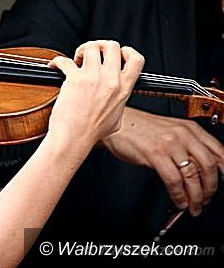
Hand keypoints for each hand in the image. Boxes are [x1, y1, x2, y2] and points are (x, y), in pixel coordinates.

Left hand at [48, 40, 143, 145]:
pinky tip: (54, 66)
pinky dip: (57, 61)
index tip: (115, 55)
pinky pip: (65, 60)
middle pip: (112, 46)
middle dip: (100, 46)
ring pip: (91, 47)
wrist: (74, 139)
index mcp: (124, 89)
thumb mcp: (116, 119)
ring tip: (75, 61)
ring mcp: (93, 78)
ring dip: (82, 50)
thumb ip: (118, 104)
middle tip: (90, 57)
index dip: (126, 51)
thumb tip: (116, 98)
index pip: (137, 59)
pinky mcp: (74, 79)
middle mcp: (111, 81)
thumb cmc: (91, 133)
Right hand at [102, 107, 223, 215]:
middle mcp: (183, 135)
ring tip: (193, 206)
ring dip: (196, 196)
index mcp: (190, 128)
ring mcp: (169, 144)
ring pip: (192, 176)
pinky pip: (174, 180)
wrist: (116, 123)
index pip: (219, 152)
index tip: (223, 182)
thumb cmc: (139, 128)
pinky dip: (179, 195)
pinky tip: (179, 201)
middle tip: (206, 199)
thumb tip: (200, 170)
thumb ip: (187, 147)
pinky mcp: (155, 154)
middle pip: (209, 166)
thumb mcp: (170, 132)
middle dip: (211, 189)